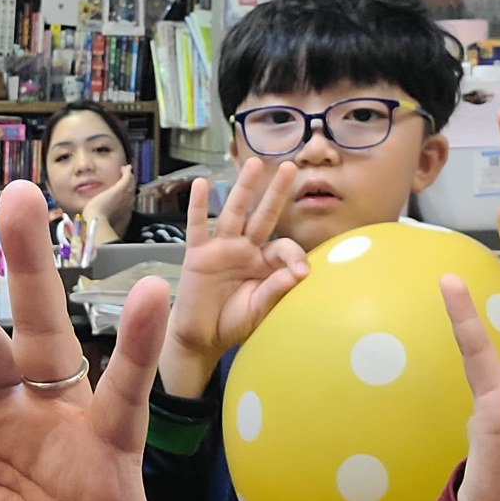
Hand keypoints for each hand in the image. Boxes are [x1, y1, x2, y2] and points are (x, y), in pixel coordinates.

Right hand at [157, 158, 308, 397]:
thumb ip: (277, 290)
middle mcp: (245, 248)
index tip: (301, 273)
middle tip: (290, 166)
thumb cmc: (234, 321)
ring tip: (253, 163)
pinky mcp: (198, 255)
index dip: (295, 256)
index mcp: (265, 262)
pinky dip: (198, 206)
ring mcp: (221, 248)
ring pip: (235, 212)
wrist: (202, 337)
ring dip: (244, 188)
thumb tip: (299, 274)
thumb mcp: (261, 308)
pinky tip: (200, 185)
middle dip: (276, 191)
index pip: (283, 246)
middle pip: (263, 214)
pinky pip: (198, 226)